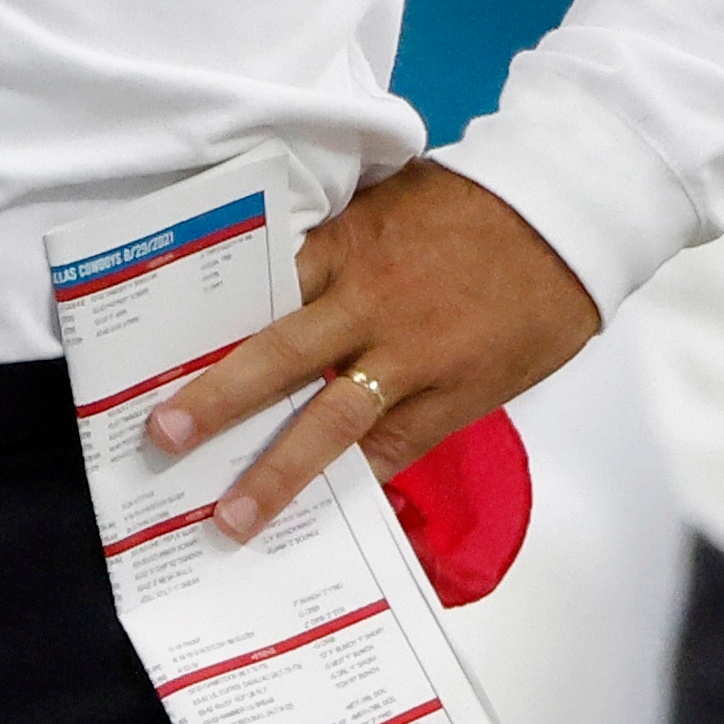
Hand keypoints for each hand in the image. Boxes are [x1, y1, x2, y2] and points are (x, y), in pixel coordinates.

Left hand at [143, 160, 600, 544]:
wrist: (565, 220)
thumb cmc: (470, 206)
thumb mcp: (387, 203)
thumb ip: (333, 243)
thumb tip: (273, 283)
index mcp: (346, 247)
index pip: (262, 288)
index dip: (211, 327)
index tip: (158, 359)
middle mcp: (369, 304)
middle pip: (280, 356)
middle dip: (219, 400)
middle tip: (164, 437)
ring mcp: (413, 358)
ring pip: (333, 421)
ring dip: (279, 472)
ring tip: (232, 517)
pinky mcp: (456, 397)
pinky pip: (396, 450)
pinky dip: (360, 484)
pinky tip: (324, 521)